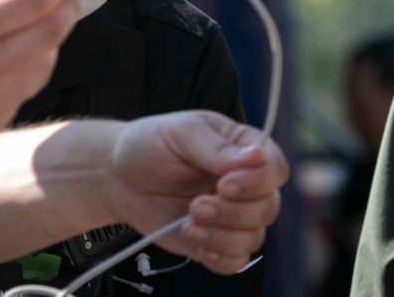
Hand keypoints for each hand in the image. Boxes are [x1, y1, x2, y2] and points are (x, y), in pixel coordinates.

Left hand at [105, 111, 287, 273]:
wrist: (119, 176)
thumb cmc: (149, 145)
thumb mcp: (180, 133)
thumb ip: (216, 148)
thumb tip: (255, 157)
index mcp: (241, 149)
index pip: (274, 168)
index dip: (257, 181)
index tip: (225, 183)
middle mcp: (243, 184)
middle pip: (268, 207)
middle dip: (232, 212)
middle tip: (197, 204)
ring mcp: (231, 214)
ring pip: (253, 237)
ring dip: (221, 235)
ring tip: (188, 220)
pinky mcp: (215, 240)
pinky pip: (235, 261)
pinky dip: (217, 255)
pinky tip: (194, 239)